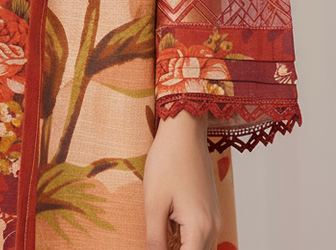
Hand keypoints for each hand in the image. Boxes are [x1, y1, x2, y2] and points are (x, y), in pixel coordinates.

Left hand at [143, 109, 222, 249]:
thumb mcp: (154, 202)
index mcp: (200, 228)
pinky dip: (186, 240)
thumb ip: (155, 239)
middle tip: (155, 239)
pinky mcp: (211, 210)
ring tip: (161, 234)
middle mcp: (214, 227)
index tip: (153, 247)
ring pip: (200, 248)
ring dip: (181, 247)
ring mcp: (215, 218)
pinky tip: (168, 228)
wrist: (185, 130)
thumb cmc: (168, 160)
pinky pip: (202, 236)